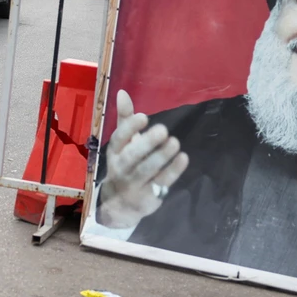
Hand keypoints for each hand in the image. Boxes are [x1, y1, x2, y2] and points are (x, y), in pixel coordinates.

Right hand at [96, 90, 188, 228]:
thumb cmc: (124, 165)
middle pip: (131, 157)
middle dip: (147, 143)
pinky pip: (161, 182)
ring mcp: (134, 184)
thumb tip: (122, 92)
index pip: (118, 140)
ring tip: (175, 142)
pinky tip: (183, 158)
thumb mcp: (122, 143)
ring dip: (162, 156)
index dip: (130, 128)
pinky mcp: (148, 196)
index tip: (145, 116)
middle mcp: (121, 168)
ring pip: (147, 170)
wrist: (120, 205)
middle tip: (163, 130)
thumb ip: (125, 118)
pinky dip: (173, 170)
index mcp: (114, 153)